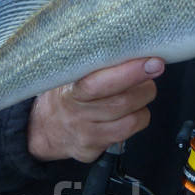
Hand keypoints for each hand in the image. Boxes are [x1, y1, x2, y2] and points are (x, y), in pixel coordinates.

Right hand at [27, 57, 164, 162]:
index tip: (152, 61)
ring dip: (143, 103)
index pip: (98, 84)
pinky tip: (131, 110)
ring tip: (140, 90)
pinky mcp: (93, 150)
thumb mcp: (71, 74)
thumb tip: (131, 44)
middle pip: (121, 102)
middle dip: (145, 86)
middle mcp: (76, 115)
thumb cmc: (66, 92)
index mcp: (70, 91)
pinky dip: (138, 118)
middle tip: (151, 71)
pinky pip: (128, 134)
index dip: (128, 73)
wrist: (43, 129)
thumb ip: (95, 62)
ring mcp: (86, 135)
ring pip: (131, 120)